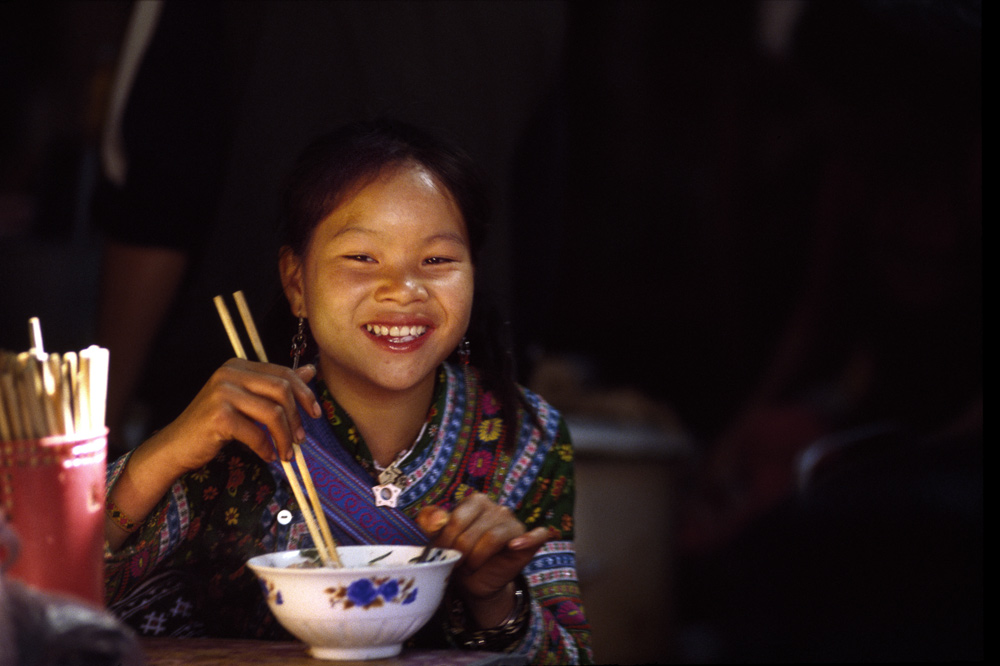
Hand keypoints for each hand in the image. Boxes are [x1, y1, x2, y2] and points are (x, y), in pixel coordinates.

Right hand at [154, 359, 321, 474]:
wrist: (175, 446)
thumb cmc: (213, 425)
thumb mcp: (247, 401)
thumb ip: (276, 385)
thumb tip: (310, 370)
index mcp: (239, 366)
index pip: (283, 373)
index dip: (305, 393)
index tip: (315, 414)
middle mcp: (230, 373)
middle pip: (282, 390)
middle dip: (297, 417)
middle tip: (301, 439)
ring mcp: (223, 393)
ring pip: (273, 413)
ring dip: (285, 437)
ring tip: (286, 453)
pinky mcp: (219, 416)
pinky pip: (256, 433)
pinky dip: (266, 447)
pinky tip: (268, 456)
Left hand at [416, 492, 550, 626]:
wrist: (475, 580)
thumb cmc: (459, 555)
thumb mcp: (440, 538)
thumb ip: (432, 523)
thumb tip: (434, 519)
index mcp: (476, 502)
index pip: (456, 519)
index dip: (445, 541)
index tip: (443, 553)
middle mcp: (498, 508)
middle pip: (471, 532)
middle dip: (460, 554)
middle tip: (458, 564)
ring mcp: (515, 523)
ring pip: (492, 538)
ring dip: (477, 559)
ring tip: (473, 566)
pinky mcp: (530, 541)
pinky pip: (535, 536)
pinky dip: (527, 540)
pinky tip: (514, 546)